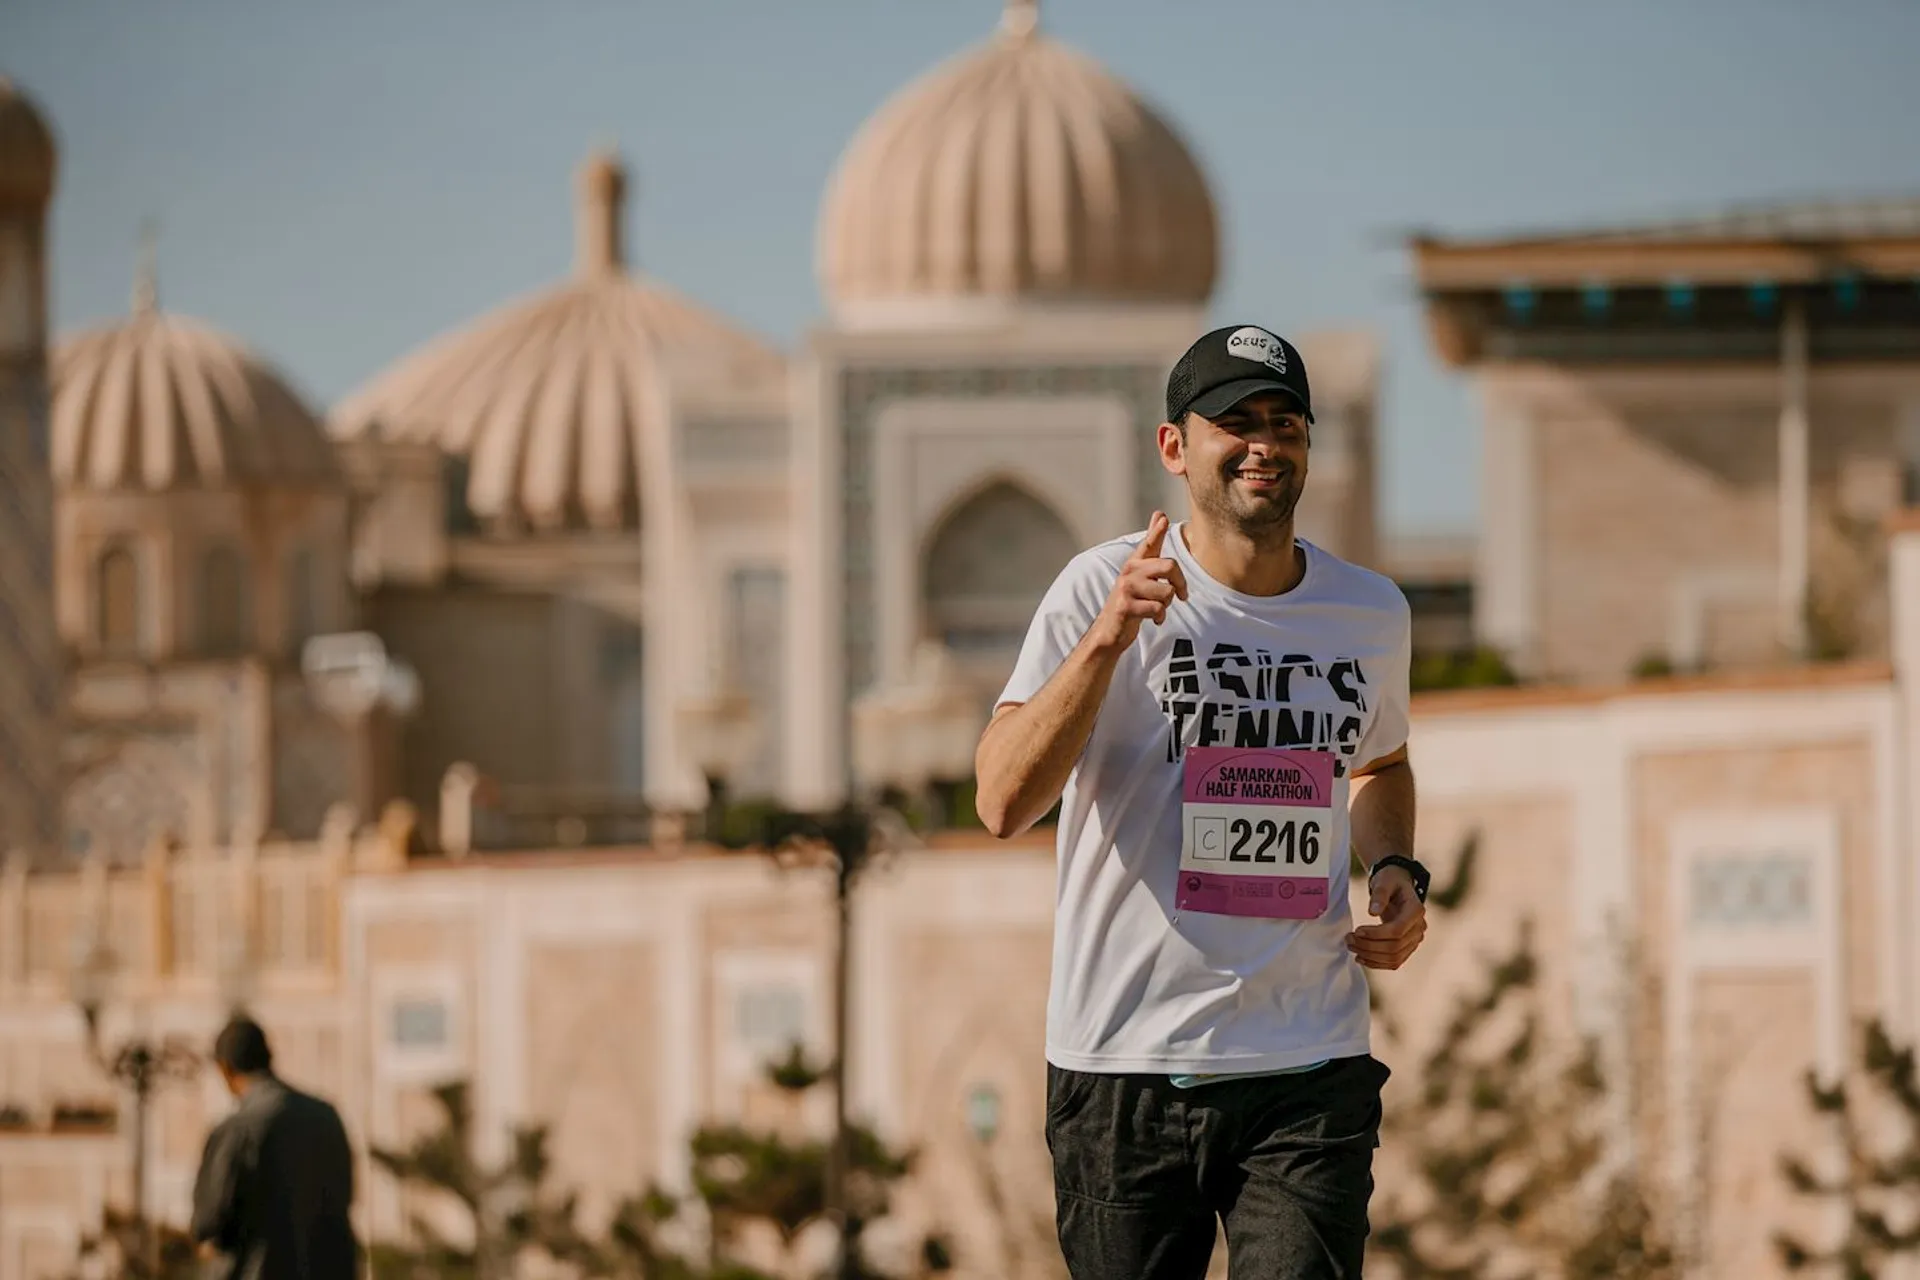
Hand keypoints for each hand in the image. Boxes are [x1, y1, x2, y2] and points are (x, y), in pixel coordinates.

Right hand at [1092, 510, 1188, 650]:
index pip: (1149, 544)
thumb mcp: (1141, 575)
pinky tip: (1153, 619)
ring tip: (1156, 608)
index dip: (1157, 531)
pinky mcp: (1126, 606)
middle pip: (1170, 566)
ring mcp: (1126, 588)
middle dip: (1181, 583)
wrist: (1110, 630)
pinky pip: (1158, 608)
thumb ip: (1152, 549)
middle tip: (1181, 595)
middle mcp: (1129, 571)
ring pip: (1167, 591)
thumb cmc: (1131, 602)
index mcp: (1135, 563)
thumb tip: (1161, 515)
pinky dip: (1160, 617)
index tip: (1163, 517)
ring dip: (1167, 604)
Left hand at [1346, 864, 1426, 969]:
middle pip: (1395, 947)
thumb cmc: (1390, 881)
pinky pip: (1394, 962)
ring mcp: (1415, 939)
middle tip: (1348, 939)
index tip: (1357, 931)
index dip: (1376, 934)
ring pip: (1394, 958)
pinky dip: (1377, 963)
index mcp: (1416, 910)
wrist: (1397, 885)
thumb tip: (1373, 912)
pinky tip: (1361, 958)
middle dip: (1369, 946)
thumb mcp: (1384, 881)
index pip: (1397, 930)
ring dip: (1370, 956)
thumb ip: (1379, 895)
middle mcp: (1419, 928)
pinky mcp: (1407, 947)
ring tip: (1351, 947)